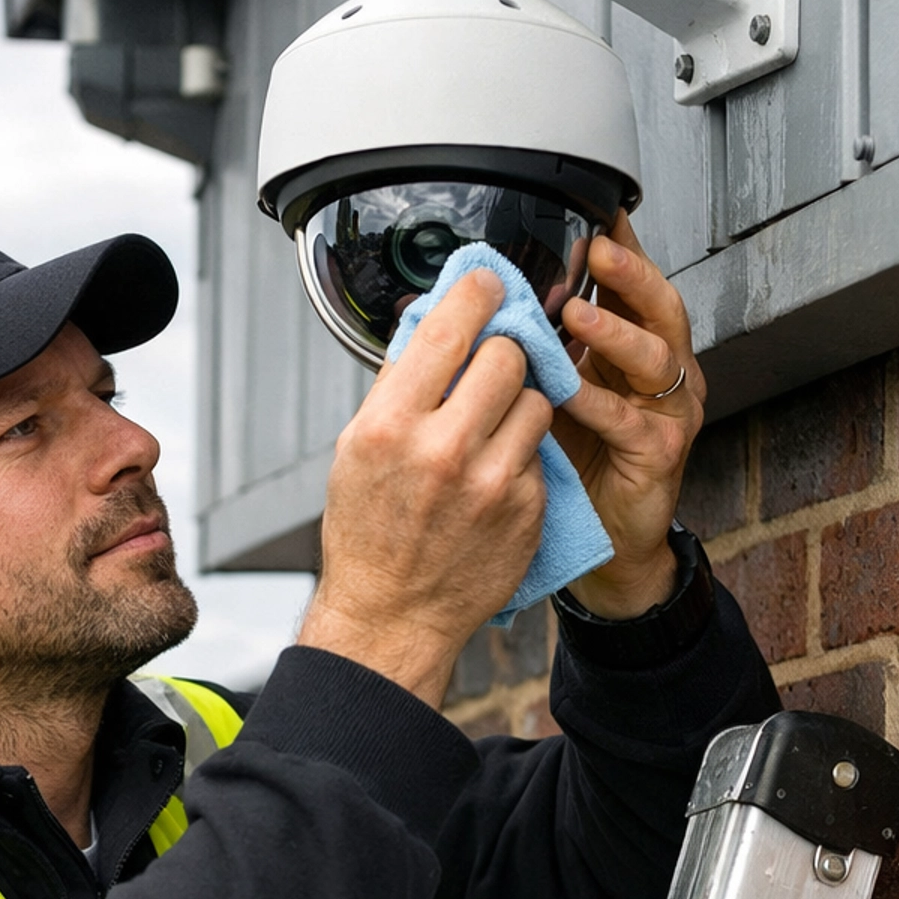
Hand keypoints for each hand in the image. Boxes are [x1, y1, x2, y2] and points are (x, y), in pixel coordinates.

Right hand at [299, 269, 549, 706]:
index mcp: (391, 426)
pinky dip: (523, 452)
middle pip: (509, 355)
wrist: (392, 615)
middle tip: (492, 364)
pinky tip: (495, 473)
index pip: (451, 327)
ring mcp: (493, 482)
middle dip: (503, 352)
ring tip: (492, 426)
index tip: (489, 283)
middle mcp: (444, 450)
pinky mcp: (528, 508)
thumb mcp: (357, 449)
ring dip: (520, 402)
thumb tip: (434, 321)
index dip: (478, 293)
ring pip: (537, 399)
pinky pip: (541, 450)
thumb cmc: (368, 534)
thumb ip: (398, 385)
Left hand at [553, 211, 705, 617]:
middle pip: (659, 307)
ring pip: (654, 358)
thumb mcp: (545, 390)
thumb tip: (470, 301)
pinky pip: (632, 422)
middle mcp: (659, 373)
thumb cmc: (571, 463)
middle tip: (597, 248)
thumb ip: (529, 346)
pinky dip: (600, 403)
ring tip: (578, 313)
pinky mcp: (662, 454)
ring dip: (614, 332)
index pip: (627, 287)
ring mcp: (668, 412)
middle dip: (629, 274)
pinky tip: (569, 391)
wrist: (599, 543)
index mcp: (630, 349)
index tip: (594, 212)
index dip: (618, 248)